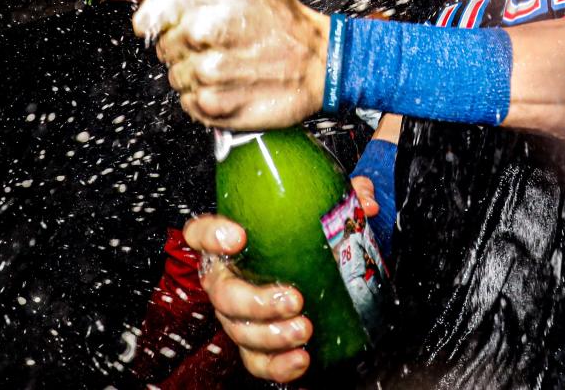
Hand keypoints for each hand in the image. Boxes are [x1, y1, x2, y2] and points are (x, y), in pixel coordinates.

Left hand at [133, 0, 329, 129]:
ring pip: (174, 74)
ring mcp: (208, 72)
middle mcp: (206, 35)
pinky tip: (226, 84)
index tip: (161, 23)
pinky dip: (202, 96)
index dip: (154, 18)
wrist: (319, 63)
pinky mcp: (214, 105)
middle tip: (213, 43)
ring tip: (225, 64)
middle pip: (163, 44)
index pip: (152, 13)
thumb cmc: (286, 20)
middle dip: (182, 43)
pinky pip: (187, 100)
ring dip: (192, 71)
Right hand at [185, 180, 381, 382]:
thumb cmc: (299, 237)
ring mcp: (238, 314)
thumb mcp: (317, 211)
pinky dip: (276, 364)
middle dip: (257, 300)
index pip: (200, 233)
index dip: (210, 235)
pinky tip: (300, 358)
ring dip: (271, 334)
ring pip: (239, 330)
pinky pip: (256, 359)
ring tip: (303, 329)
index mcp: (231, 243)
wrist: (308, 267)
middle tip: (293, 298)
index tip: (238, 236)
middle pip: (222, 293)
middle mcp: (228, 278)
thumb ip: (338, 200)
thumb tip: (365, 202)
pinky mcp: (255, 342)